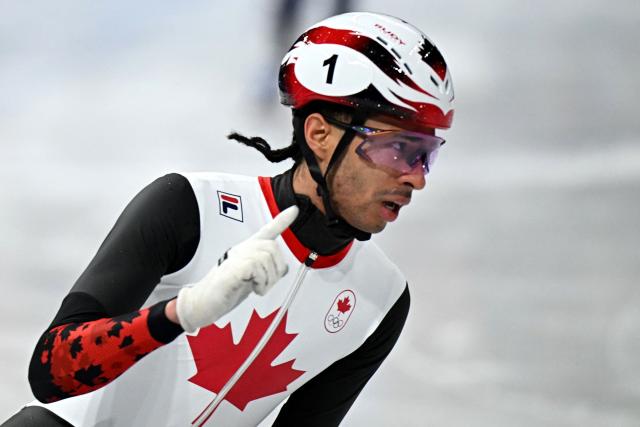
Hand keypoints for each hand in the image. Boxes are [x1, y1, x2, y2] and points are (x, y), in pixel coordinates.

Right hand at [175, 206, 298, 332]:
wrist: (203, 302)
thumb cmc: (225, 290)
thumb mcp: (251, 279)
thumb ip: (266, 271)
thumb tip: (284, 268)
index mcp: (247, 251)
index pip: (267, 232)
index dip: (282, 221)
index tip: (293, 210)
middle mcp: (242, 250)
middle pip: (272, 248)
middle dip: (276, 270)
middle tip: (265, 284)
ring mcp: (236, 257)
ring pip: (266, 258)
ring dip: (268, 280)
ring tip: (256, 287)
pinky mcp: (232, 268)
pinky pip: (256, 267)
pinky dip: (260, 282)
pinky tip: (251, 287)